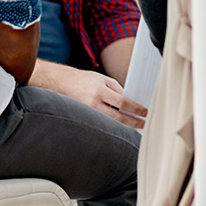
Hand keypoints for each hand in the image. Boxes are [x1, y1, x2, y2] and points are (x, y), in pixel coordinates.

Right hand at [31, 62, 147, 128]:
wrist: (60, 83)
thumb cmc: (84, 80)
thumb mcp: (102, 79)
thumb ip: (117, 89)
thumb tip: (130, 101)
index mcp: (99, 91)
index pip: (122, 102)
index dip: (135, 108)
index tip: (145, 112)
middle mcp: (92, 104)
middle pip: (117, 117)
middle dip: (133, 122)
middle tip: (144, 124)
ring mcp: (87, 113)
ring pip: (109, 123)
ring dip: (124, 126)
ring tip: (135, 127)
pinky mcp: (83, 119)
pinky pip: (100, 124)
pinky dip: (112, 126)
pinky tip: (120, 127)